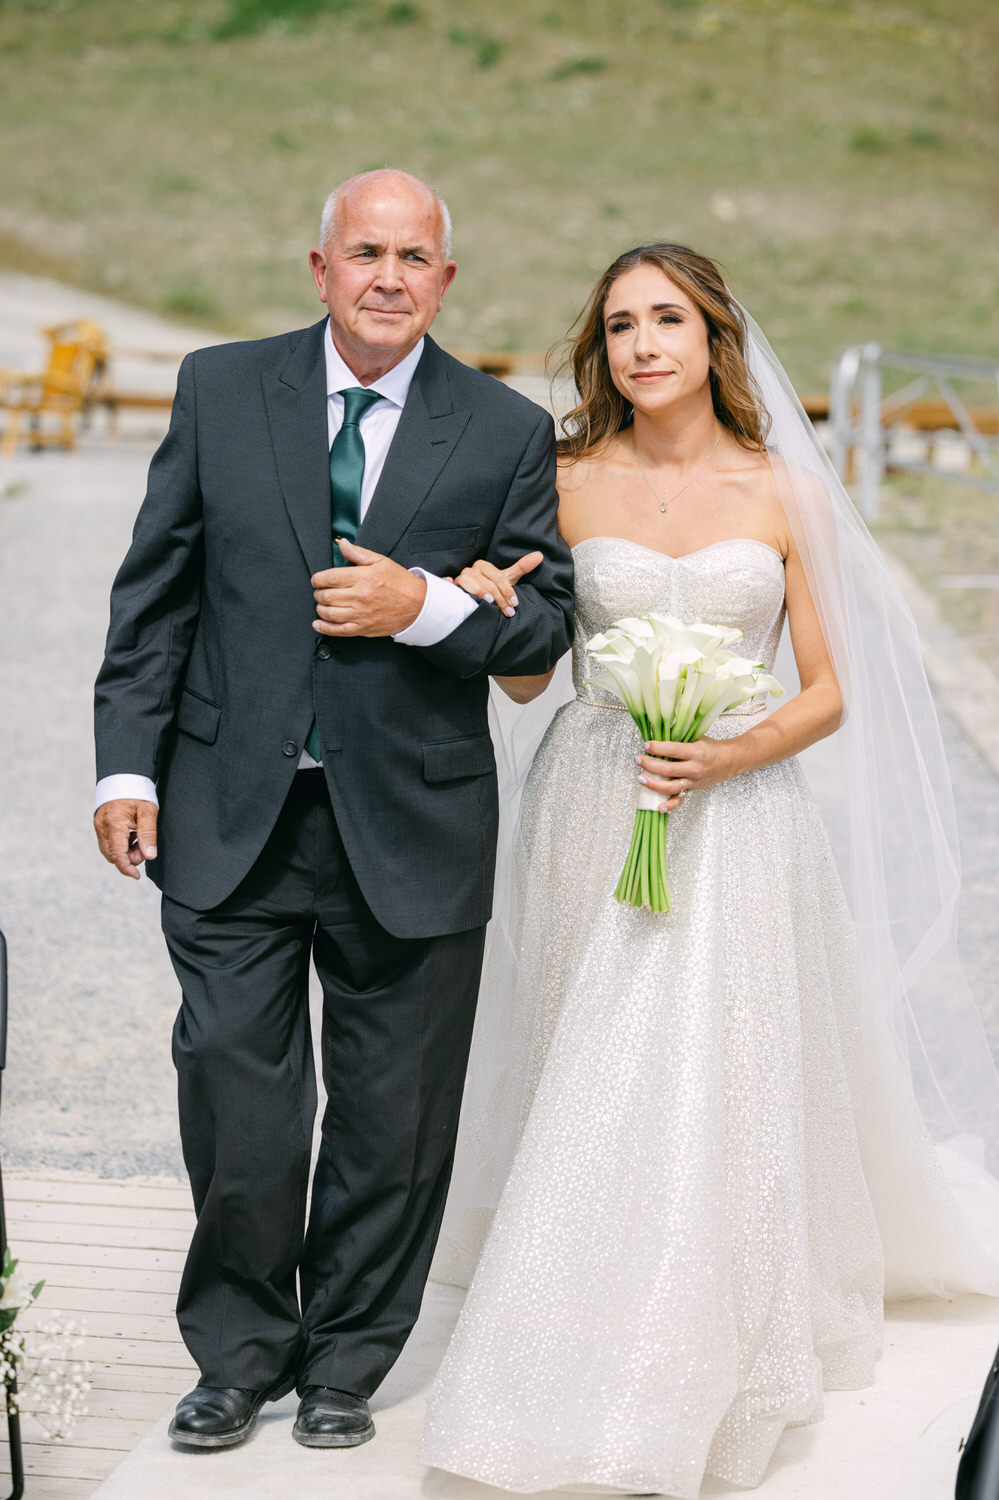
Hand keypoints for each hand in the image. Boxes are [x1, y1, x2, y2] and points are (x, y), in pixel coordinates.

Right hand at [94, 799, 158, 879]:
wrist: (124, 775)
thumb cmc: (138, 792)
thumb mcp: (148, 812)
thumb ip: (148, 835)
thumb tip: (149, 856)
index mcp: (114, 825)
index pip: (117, 855)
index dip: (127, 868)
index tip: (137, 876)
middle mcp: (102, 827)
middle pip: (112, 855)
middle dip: (128, 858)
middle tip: (144, 847)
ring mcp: (98, 825)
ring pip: (108, 849)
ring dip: (124, 851)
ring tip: (139, 839)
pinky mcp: (99, 823)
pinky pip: (107, 841)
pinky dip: (119, 844)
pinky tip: (132, 835)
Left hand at [312, 539, 426, 636]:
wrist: (418, 605)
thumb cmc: (400, 583)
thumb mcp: (381, 562)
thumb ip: (358, 553)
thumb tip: (341, 544)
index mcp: (363, 577)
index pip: (329, 578)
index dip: (317, 579)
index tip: (317, 580)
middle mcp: (360, 596)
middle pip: (326, 596)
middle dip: (318, 593)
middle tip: (321, 591)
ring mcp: (361, 614)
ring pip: (329, 613)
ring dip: (320, 608)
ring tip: (322, 604)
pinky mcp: (363, 628)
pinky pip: (338, 630)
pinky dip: (324, 628)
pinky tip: (318, 623)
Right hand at [445, 551, 543, 616]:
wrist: (473, 596)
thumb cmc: (491, 588)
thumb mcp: (507, 579)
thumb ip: (521, 567)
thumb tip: (539, 555)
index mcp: (483, 566)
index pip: (498, 577)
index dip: (507, 590)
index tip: (515, 604)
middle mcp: (471, 570)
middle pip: (486, 582)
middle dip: (499, 598)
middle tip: (508, 612)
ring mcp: (459, 578)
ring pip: (469, 582)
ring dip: (479, 592)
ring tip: (489, 603)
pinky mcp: (451, 587)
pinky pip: (448, 584)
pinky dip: (449, 584)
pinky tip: (454, 588)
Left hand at [635, 737, 735, 810]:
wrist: (729, 761)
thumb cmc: (711, 748)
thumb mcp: (697, 738)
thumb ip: (679, 738)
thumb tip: (657, 733)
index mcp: (696, 752)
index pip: (673, 750)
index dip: (657, 747)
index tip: (646, 745)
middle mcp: (695, 768)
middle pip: (668, 769)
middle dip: (650, 764)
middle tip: (638, 759)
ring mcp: (693, 781)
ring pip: (671, 787)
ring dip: (653, 784)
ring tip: (641, 778)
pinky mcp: (692, 790)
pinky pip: (679, 799)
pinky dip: (669, 805)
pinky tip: (658, 807)